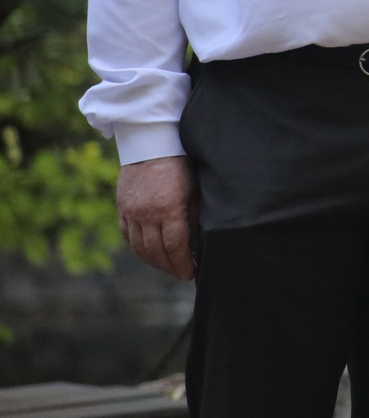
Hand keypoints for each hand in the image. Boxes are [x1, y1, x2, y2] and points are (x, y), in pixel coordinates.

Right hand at [117, 156, 195, 281]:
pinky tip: (148, 253)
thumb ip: (194, 215)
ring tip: (167, 267)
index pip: (176, 246)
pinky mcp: (122, 207)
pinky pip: (127, 235)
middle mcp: (147, 214)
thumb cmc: (182, 163)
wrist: (152, 142)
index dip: (183, 263)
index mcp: (169, 209)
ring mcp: (132, 211)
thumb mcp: (195, 189)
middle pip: (156, 251)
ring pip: (140, 247)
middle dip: (170, 267)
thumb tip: (197, 241)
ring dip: (153, 261)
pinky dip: (137, 247)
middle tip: (181, 274)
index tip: (191, 273)